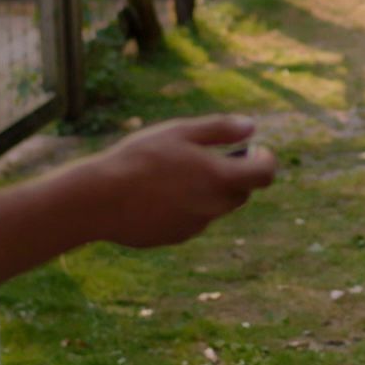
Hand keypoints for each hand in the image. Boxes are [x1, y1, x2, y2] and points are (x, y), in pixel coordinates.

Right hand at [93, 114, 277, 246]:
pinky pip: (192, 219)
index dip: (265, 159)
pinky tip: (156, 194)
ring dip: (207, 191)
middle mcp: (213, 207)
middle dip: (234, 175)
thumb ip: (220, 129)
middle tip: (209, 157)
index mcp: (219, 178)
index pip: (264, 175)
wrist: (100, 199)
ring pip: (215, 206)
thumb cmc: (139, 159)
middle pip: (241, 193)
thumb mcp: (180, 132)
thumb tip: (251, 127)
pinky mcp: (175, 237)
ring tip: (173, 173)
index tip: (253, 148)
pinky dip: (186, 206)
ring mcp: (194, 225)